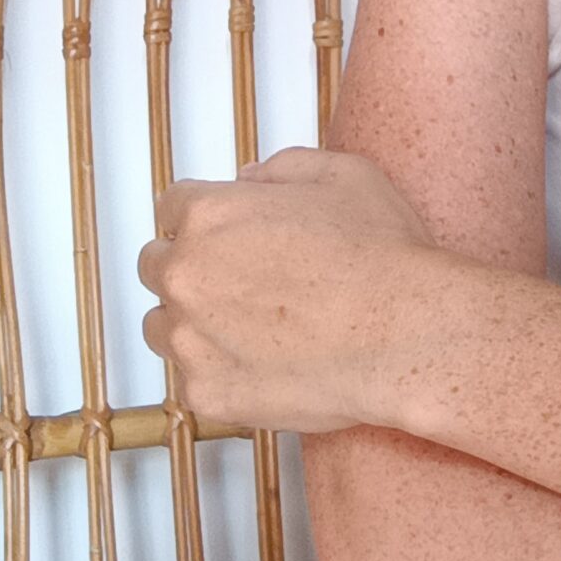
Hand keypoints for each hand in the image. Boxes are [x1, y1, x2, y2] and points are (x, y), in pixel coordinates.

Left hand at [138, 146, 444, 435]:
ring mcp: (191, 340)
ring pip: (163, 326)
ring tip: (248, 324)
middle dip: (192, 265)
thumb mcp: (342, 174)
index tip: (227, 230)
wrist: (402, 333)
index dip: (205, 215)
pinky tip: (265, 361)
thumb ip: (282, 167)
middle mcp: (186, 275)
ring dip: (192, 320)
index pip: (172, 206)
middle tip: (242, 277)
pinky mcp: (208, 393)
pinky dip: (220, 370)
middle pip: (157, 265)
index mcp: (209, 215)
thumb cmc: (379, 254)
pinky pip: (193, 378)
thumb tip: (249, 179)